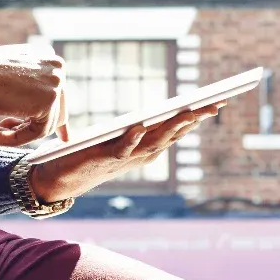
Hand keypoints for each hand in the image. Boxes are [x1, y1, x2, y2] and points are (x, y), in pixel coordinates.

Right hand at [0, 45, 64, 146]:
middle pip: (56, 110)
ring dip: (18, 134)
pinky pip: (37, 133)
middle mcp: (57, 68)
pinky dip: (15, 139)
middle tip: (3, 132)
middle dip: (30, 126)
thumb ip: (27, 83)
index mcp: (48, 57)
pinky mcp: (48, 102)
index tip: (52, 134)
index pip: (56, 94)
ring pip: (45, 124)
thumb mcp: (9, 73)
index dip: (47, 115)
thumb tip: (39, 104)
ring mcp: (55, 84)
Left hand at [28, 105, 223, 203]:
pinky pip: (122, 148)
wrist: (61, 177)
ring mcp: (127, 157)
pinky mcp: (106, 158)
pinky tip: (141, 126)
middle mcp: (143, 154)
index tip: (218, 101)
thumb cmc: (91, 154)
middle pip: (174, 133)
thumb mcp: (121, 138)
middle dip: (195, 119)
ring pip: (155, 141)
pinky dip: (133, 139)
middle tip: (215, 104)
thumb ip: (137, 129)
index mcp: (148, 147)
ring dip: (172, 127)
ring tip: (189, 111)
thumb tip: (154, 113)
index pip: (178, 129)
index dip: (198, 116)